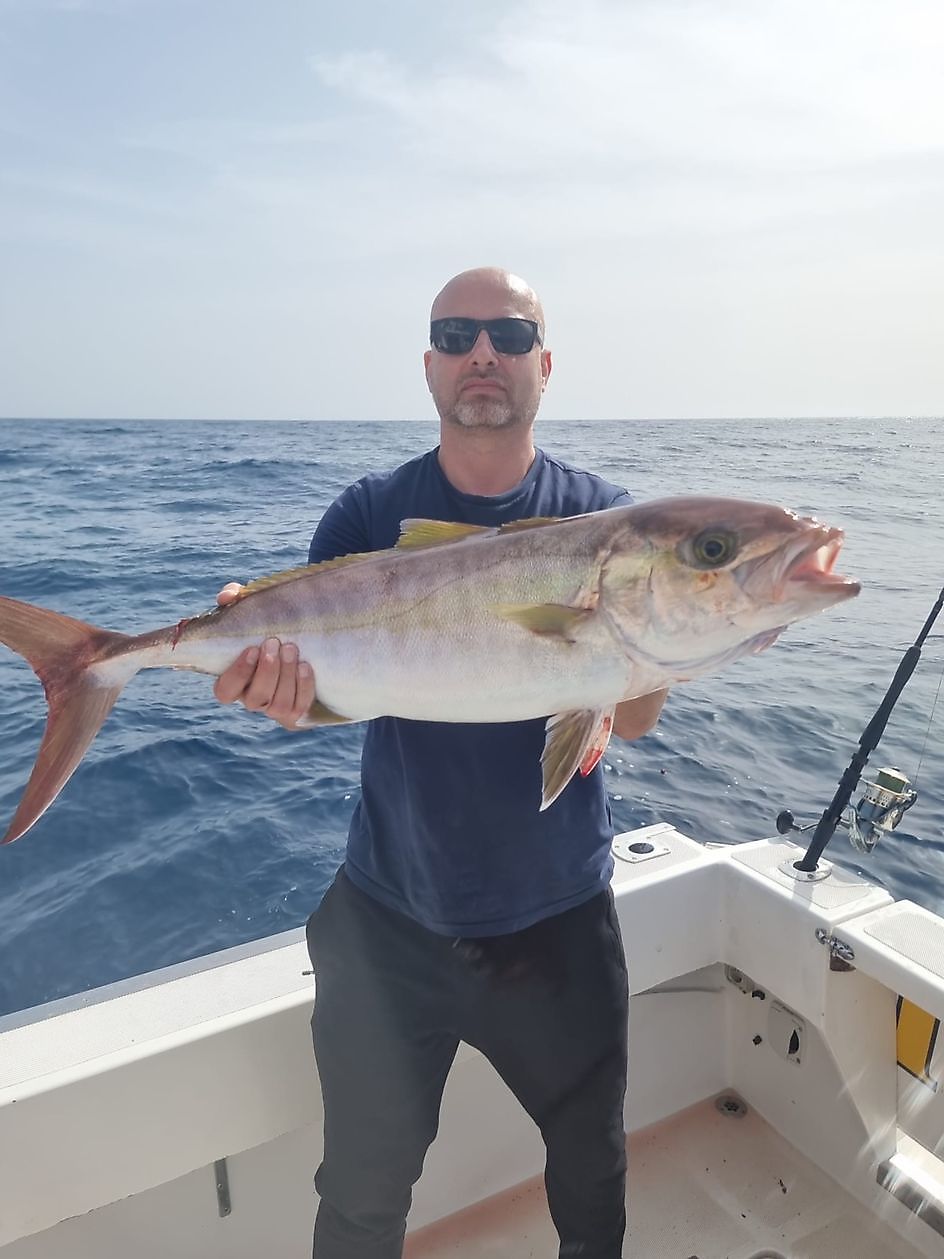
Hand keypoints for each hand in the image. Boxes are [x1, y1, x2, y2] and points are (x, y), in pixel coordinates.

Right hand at [212, 583, 315, 728]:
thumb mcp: (250, 609)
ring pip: (277, 706)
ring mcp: (274, 707)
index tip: (251, 649)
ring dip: (285, 677)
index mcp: (234, 681)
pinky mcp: (296, 710)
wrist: (303, 637)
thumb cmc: (267, 624)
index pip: (225, 691)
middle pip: (254, 699)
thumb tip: (228, 596)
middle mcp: (252, 698)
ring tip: (292, 649)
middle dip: (267, 672)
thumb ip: (234, 599)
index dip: (237, 674)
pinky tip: (306, 666)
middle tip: (275, 643)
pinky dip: (303, 688)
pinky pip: (299, 707)